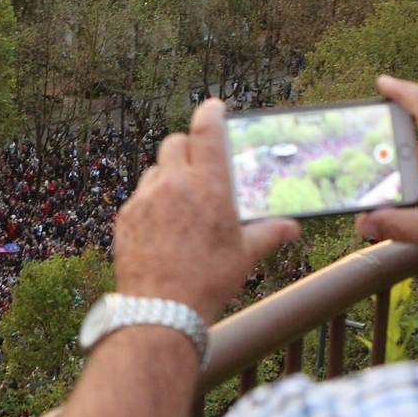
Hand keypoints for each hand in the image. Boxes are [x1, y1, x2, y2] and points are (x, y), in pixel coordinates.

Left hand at [114, 99, 299, 324]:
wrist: (161, 309)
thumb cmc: (208, 281)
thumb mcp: (245, 256)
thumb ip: (269, 234)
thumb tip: (292, 228)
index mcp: (209, 186)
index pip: (207, 131)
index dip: (211, 113)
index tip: (214, 107)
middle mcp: (174, 184)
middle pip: (175, 144)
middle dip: (187, 148)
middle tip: (198, 165)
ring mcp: (146, 199)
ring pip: (155, 170)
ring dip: (168, 176)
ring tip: (181, 202)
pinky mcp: (125, 217)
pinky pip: (140, 197)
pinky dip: (151, 202)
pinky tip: (162, 226)